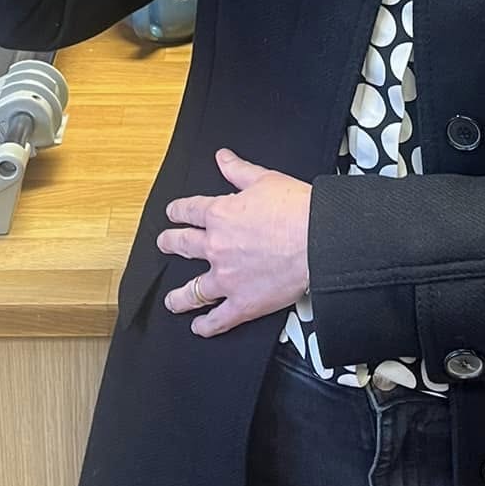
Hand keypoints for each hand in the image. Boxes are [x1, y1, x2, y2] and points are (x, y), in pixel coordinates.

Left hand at [156, 148, 311, 336]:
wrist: (319, 241)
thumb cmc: (297, 209)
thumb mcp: (265, 179)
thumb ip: (238, 170)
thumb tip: (222, 157)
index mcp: (220, 215)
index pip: (189, 210)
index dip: (178, 211)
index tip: (172, 213)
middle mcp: (217, 246)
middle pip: (183, 245)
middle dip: (170, 244)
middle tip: (164, 245)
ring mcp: (227, 278)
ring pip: (193, 290)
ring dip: (179, 296)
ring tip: (172, 300)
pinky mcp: (243, 303)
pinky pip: (219, 318)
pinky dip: (206, 326)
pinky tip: (198, 328)